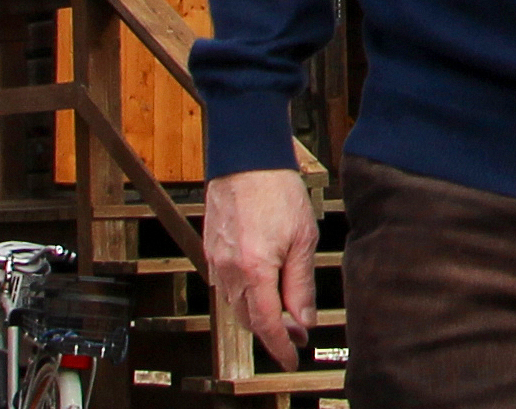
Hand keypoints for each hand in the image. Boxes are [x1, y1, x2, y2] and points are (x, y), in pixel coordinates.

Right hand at [201, 167, 316, 368]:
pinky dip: (244, 294)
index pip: (266, 324)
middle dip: (272, 330)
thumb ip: (300, 284)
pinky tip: (262, 286)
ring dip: (258, 312)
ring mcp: (216, 261)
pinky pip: (227, 285)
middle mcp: (229, 271)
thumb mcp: (302, 238)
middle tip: (298, 331)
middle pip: (249, 318)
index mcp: (254, 271)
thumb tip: (303, 319)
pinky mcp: (211, 250)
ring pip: (236, 303)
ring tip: (284, 309)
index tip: (292, 357)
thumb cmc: (277, 190)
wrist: (247, 158)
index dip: (280, 346)